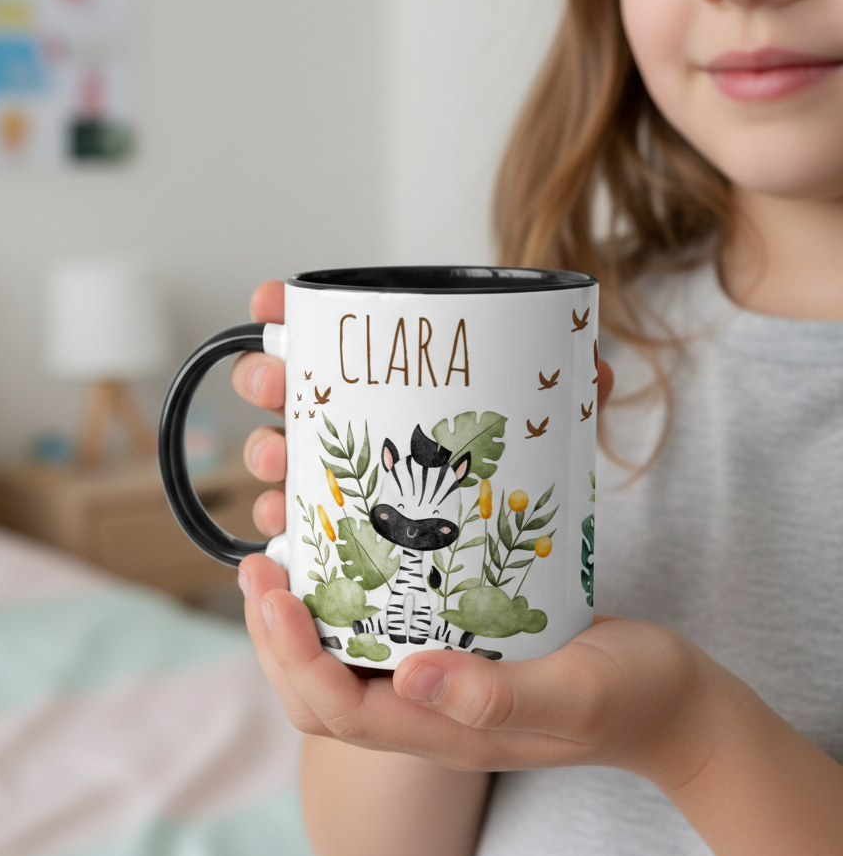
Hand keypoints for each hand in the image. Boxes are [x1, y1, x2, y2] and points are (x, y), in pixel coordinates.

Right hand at [231, 279, 614, 536]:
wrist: (517, 552)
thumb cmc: (519, 473)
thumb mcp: (545, 425)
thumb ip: (573, 390)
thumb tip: (594, 365)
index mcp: (389, 380)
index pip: (325, 336)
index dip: (284, 314)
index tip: (269, 304)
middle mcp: (352, 420)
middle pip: (285, 390)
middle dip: (262, 378)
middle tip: (274, 384)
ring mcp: (340, 476)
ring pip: (281, 454)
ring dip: (264, 451)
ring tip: (279, 459)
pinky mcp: (340, 531)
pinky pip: (295, 523)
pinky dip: (278, 523)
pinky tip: (283, 527)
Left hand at [239, 552, 721, 789]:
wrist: (671, 702)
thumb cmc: (632, 695)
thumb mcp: (576, 692)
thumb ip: (497, 697)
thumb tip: (407, 679)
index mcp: (446, 734)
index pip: (339, 709)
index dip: (294, 656)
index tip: (273, 592)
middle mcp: (427, 716)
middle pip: (318, 697)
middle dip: (274, 639)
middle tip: (256, 569)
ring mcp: (436, 690)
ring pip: (338, 669)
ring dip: (297, 623)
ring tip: (276, 563)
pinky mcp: (451, 658)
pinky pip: (376, 640)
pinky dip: (342, 607)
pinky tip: (341, 562)